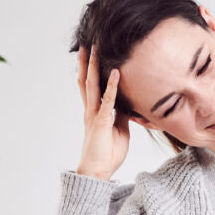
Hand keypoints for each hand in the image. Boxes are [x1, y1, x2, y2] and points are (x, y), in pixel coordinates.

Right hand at [73, 44, 130, 180]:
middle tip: (87, 41)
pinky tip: (115, 72)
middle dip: (86, 60)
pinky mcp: (101, 122)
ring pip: (92, 85)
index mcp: (94, 112)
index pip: (91, 85)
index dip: (89, 69)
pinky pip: (108, 100)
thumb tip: (128, 104)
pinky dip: (112, 86)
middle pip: (86, 80)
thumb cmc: (108, 155)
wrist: (98, 173)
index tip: (90, 53)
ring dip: (93, 65)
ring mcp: (94, 115)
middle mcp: (91, 110)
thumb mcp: (119, 130)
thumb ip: (121, 115)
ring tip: (95, 47)